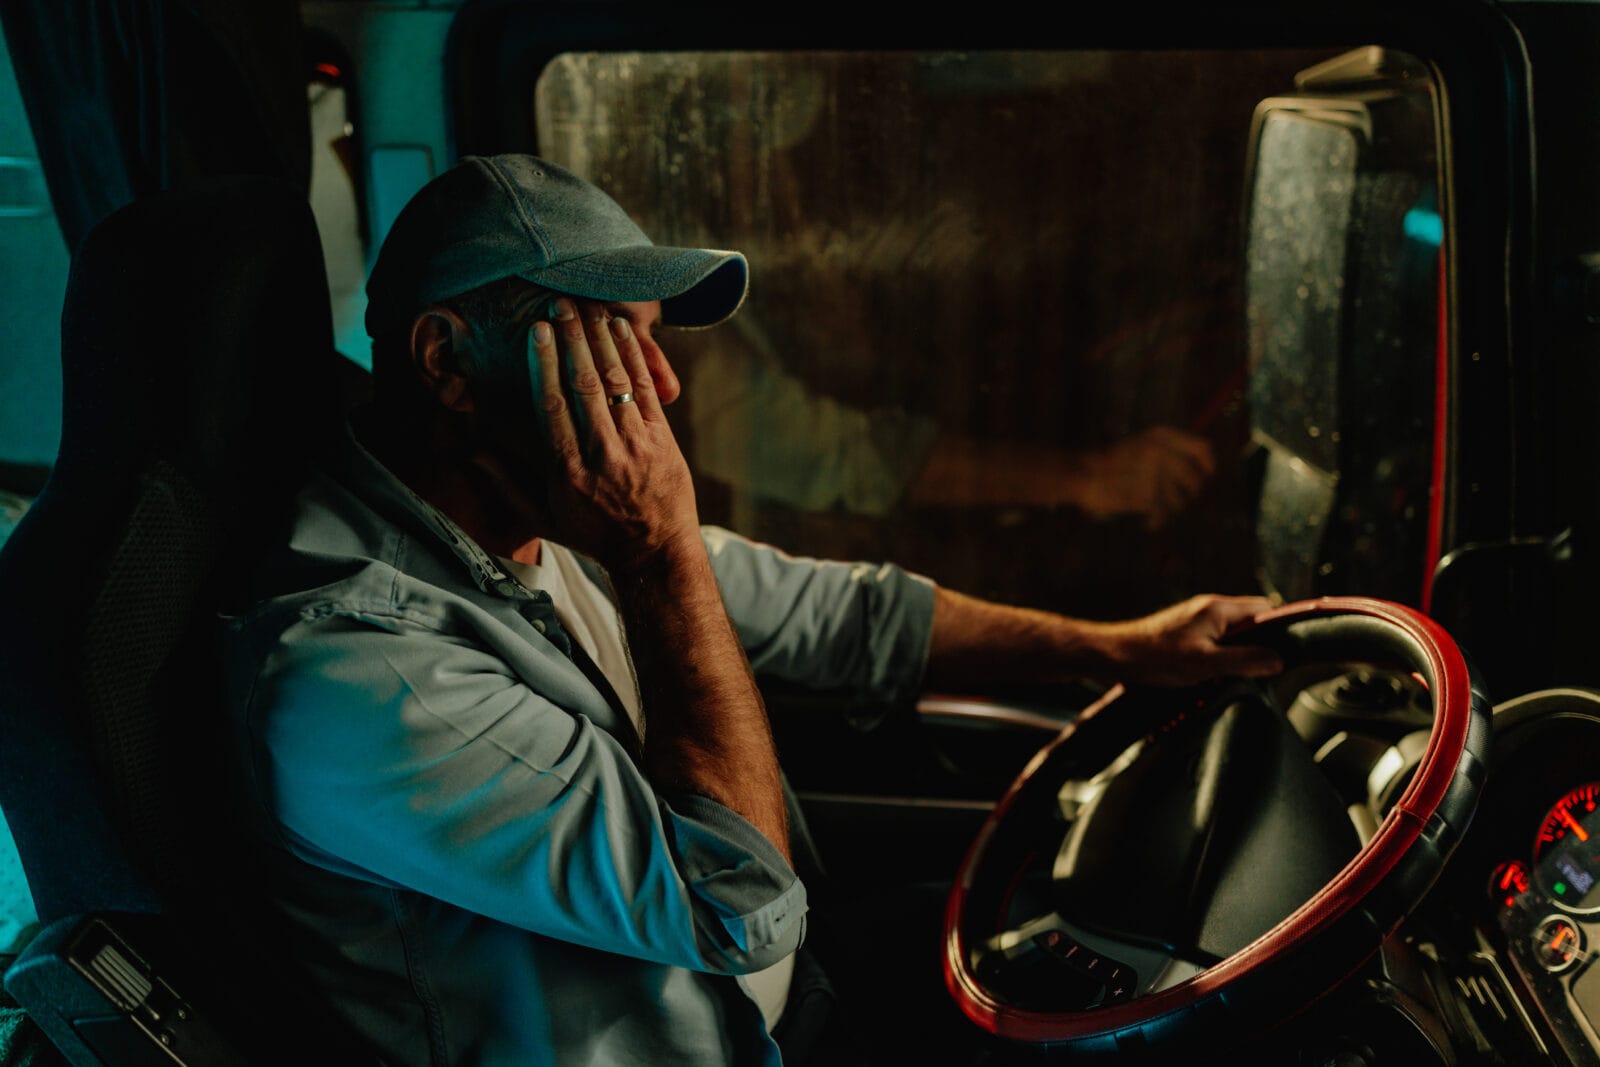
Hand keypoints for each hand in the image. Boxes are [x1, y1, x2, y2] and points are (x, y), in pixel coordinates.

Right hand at [472, 298, 700, 570]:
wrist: (655, 553)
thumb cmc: (594, 535)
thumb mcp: (545, 519)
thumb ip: (507, 484)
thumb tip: (471, 454)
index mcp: (569, 471)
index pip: (553, 407)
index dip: (545, 364)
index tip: (536, 332)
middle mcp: (603, 454)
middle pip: (584, 386)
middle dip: (572, 340)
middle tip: (560, 304)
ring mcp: (636, 444)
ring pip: (616, 382)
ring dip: (600, 340)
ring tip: (587, 306)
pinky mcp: (662, 439)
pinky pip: (646, 389)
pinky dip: (633, 356)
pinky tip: (620, 329)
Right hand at [1074, 426, 1215, 528]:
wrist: (1082, 474)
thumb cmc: (1113, 462)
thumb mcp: (1142, 444)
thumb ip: (1171, 450)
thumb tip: (1205, 470)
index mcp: (1161, 436)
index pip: (1202, 448)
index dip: (1209, 465)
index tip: (1207, 476)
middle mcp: (1161, 452)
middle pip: (1196, 480)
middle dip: (1191, 495)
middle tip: (1178, 500)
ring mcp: (1155, 473)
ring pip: (1181, 501)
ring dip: (1171, 510)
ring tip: (1156, 510)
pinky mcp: (1147, 495)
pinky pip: (1163, 514)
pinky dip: (1158, 521)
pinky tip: (1150, 522)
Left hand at [1100, 594, 1282, 686]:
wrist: (1114, 656)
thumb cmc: (1154, 657)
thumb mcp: (1206, 664)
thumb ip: (1244, 660)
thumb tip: (1278, 661)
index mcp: (1218, 608)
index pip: (1265, 610)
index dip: (1279, 631)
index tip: (1285, 654)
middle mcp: (1209, 608)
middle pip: (1251, 622)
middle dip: (1259, 645)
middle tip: (1258, 670)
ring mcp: (1196, 619)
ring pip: (1233, 633)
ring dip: (1238, 653)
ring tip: (1232, 674)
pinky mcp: (1186, 632)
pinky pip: (1216, 640)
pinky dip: (1221, 656)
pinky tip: (1213, 674)